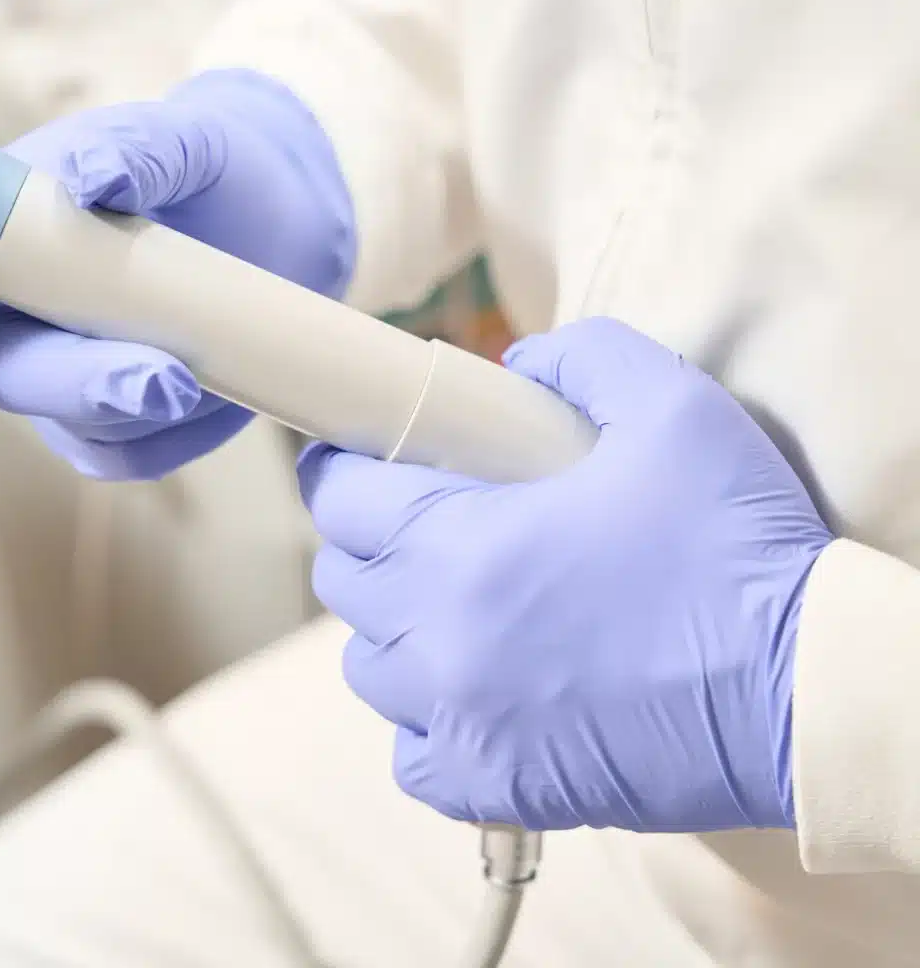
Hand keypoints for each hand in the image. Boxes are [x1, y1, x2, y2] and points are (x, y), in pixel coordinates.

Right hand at [0, 70, 353, 478]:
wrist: (282, 223)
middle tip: (156, 379)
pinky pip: (131, 454)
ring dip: (132, 411)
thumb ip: (135, 149)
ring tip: (193, 377)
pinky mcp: (132, 422)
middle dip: (74, 383)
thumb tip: (87, 177)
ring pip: (75, 425)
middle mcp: (24, 318)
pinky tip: (209, 394)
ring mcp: (77, 376)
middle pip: (7, 370)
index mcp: (1, 242)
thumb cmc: (209, 172)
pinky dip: (169, 436)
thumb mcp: (183, 142)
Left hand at [298, 317, 832, 832]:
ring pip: (368, 666)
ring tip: (449, 604)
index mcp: (462, 543)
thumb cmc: (735, 550)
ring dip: (391, 627)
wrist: (801, 688)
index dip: (340, 469)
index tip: (352, 459)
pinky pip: (411, 754)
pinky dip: (423, 717)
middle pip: (345, 581)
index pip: (341, 498)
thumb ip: (582, 358)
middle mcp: (441, 638)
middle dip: (367, 541)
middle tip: (419, 521)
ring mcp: (461, 720)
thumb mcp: (673, 409)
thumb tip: (518, 366)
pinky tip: (470, 690)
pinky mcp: (496, 784)